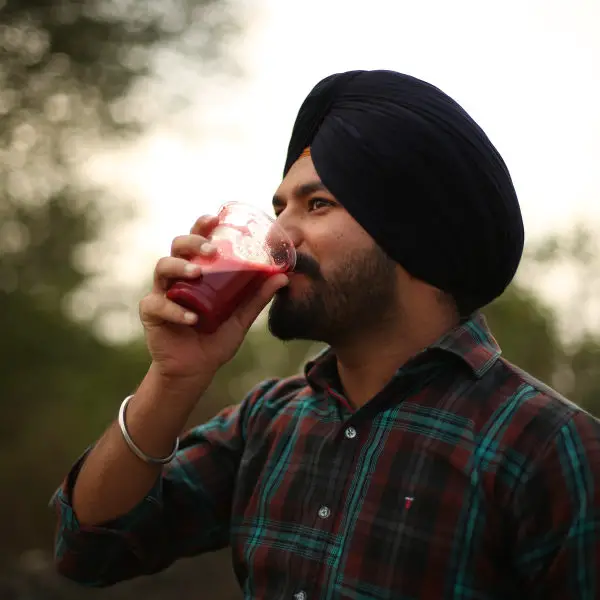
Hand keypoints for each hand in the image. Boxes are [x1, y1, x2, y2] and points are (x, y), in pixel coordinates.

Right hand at [139, 215, 288, 382]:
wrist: (196, 370)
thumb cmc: (216, 338)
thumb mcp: (241, 318)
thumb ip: (257, 298)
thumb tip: (283, 276)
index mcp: (196, 271)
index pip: (196, 242)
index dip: (201, 226)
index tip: (214, 218)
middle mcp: (177, 277)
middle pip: (176, 247)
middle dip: (191, 242)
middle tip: (210, 249)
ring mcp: (162, 293)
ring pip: (162, 268)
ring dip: (180, 267)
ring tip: (197, 273)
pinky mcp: (151, 314)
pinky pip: (158, 305)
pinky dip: (175, 310)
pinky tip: (192, 318)